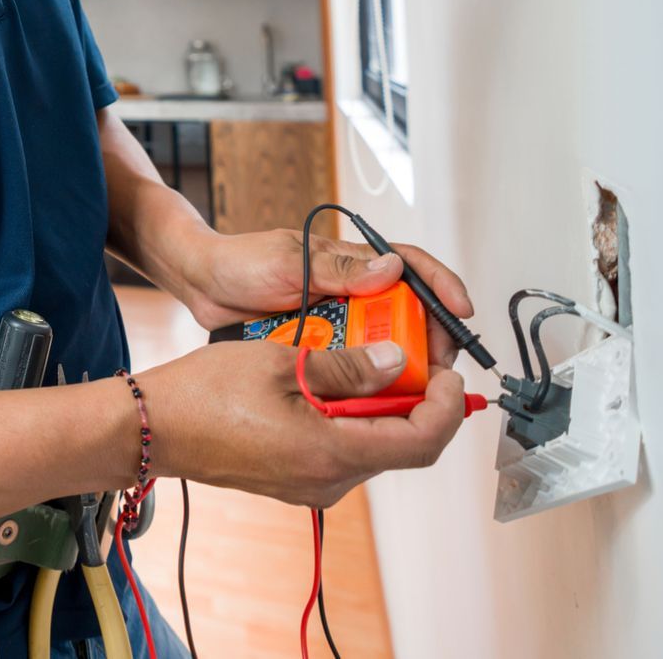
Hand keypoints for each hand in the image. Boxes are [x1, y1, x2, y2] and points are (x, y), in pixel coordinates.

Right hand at [137, 340, 467, 507]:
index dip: (447, 406)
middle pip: (401, 444)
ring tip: (368, 356)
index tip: (449, 371)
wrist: (148, 429)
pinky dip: (352, 415)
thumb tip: (397, 360)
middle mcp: (328, 480)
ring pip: (372, 445)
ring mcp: (310, 484)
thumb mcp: (282, 361)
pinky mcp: (293, 478)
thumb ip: (347, 365)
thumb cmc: (203, 394)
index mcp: (331, 453)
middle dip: (417, 398)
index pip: (421, 441)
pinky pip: (342, 448)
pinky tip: (332, 379)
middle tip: (413, 353)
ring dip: (382, 404)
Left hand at [177, 227, 475, 365]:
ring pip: (384, 350)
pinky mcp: (321, 352)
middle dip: (430, 341)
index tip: (460, 312)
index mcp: (352, 265)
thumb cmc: (240, 263)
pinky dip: (365, 385)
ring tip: (411, 391)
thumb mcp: (287, 261)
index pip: (412, 268)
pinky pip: (352, 372)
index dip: (441, 287)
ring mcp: (339, 325)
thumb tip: (391, 268)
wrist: (201, 287)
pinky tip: (374, 401)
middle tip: (438, 368)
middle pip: (409, 317)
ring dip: (400, 369)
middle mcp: (354, 296)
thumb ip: (337, 268)